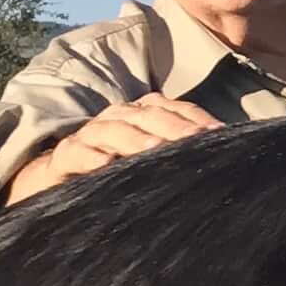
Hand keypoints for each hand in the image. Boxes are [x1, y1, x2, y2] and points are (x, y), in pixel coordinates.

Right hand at [2, 91, 221, 203]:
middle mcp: (117, 117)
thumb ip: (178, 154)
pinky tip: (107, 163)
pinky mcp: (66, 155)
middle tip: (198, 142)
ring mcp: (90, 134)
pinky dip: (92, 156)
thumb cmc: (115, 166)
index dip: (197, 120)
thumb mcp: (148, 159)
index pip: (175, 110)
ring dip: (136, 139)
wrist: (60, 176)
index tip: (223, 135)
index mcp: (141, 113)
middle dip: (174, 127)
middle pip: (149, 116)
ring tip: (156, 150)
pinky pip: (77, 153)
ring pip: (115, 130)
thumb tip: (225, 161)